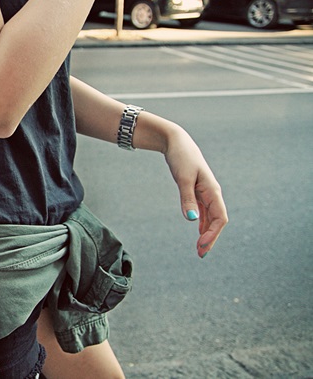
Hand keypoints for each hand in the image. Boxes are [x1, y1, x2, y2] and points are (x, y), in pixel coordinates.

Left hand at [163, 127, 228, 257]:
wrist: (176, 142)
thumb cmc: (181, 158)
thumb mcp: (183, 178)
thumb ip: (187, 198)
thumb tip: (192, 219)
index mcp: (213, 191)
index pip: (220, 218)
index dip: (213, 233)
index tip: (201, 245)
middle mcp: (212, 193)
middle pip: (217, 221)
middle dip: (211, 238)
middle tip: (200, 254)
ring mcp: (206, 192)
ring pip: (211, 218)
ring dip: (207, 233)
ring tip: (200, 249)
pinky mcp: (198, 191)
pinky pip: (205, 211)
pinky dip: (203, 223)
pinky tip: (199, 232)